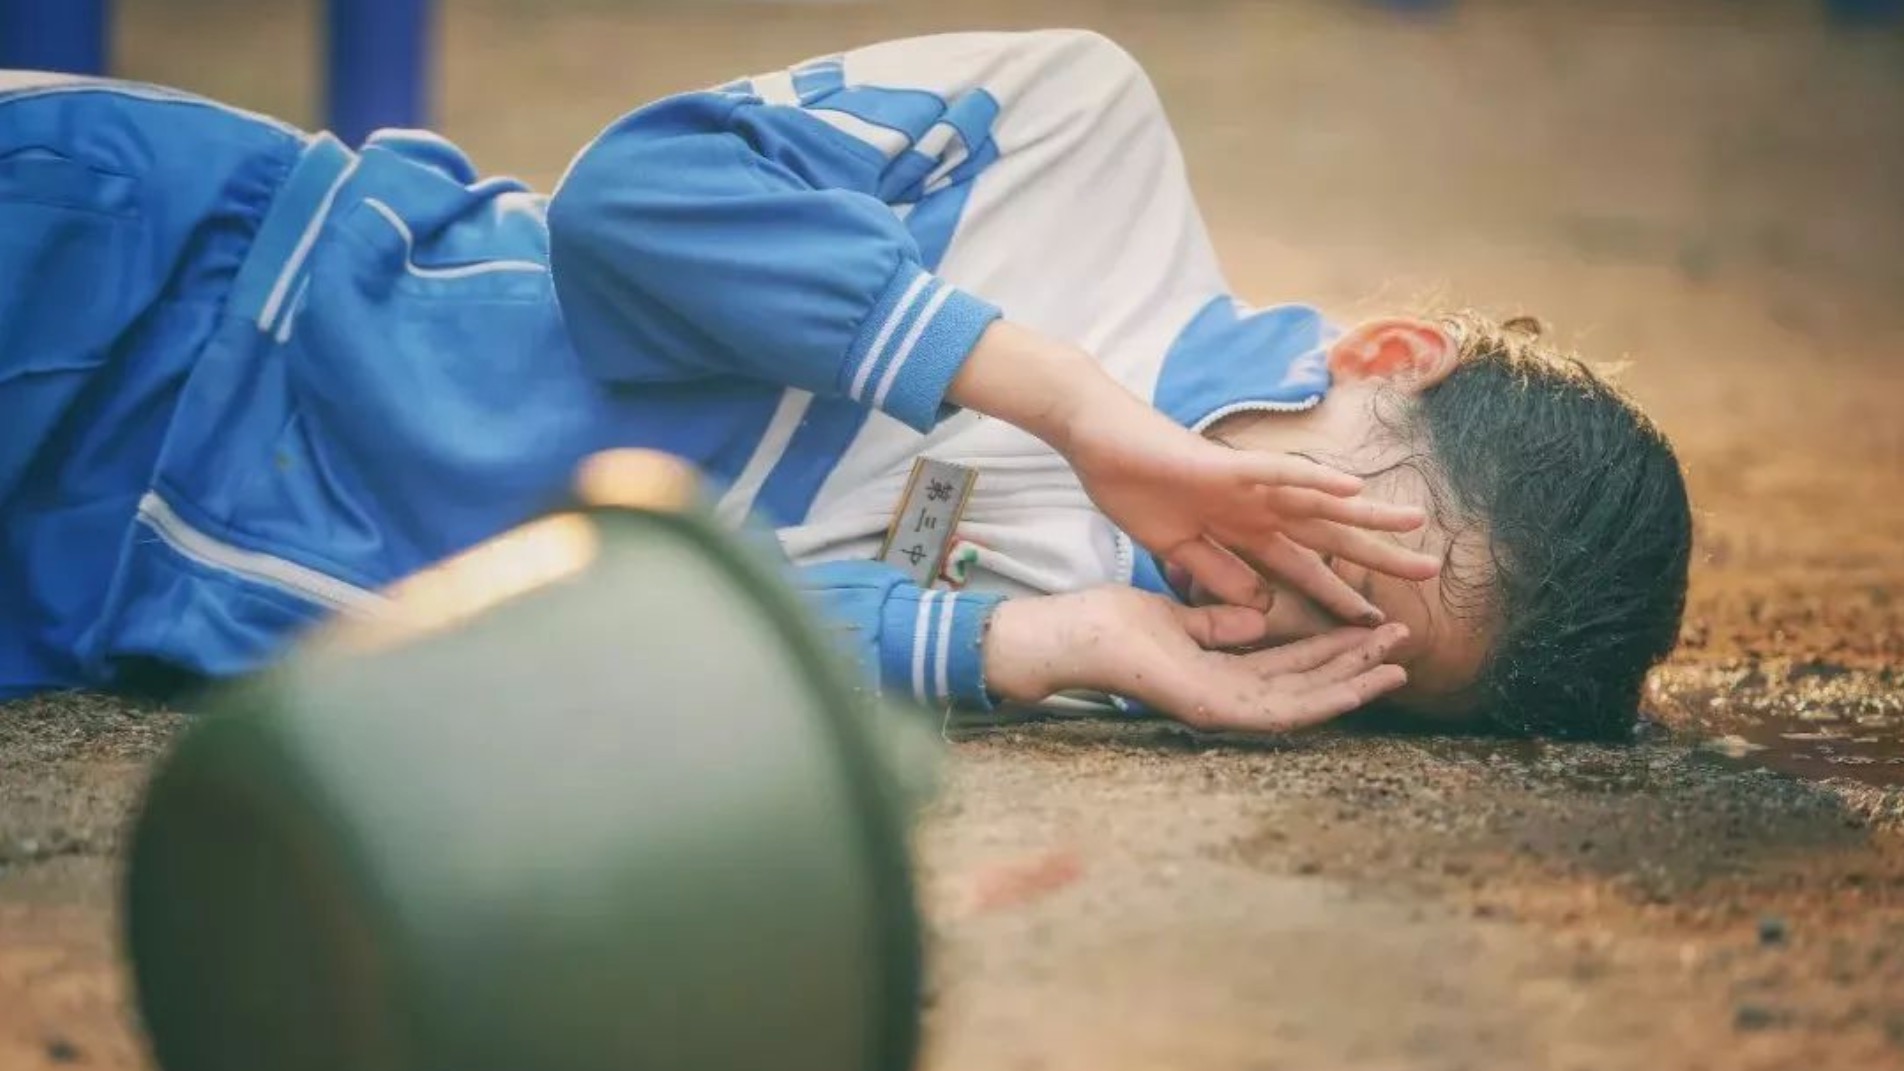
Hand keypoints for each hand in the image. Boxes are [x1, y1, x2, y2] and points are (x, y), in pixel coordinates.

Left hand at [984, 588, 1410, 733]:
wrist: (1075, 634)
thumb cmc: (1114, 626)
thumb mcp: (1181, 620)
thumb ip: (1219, 624)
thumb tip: (1258, 618)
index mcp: (1221, 673)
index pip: (1290, 666)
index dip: (1333, 650)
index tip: (1370, 630)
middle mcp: (1228, 695)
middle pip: (1307, 684)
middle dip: (1357, 664)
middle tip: (1403, 643)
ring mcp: (1223, 708)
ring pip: (1305, 702)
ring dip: (1353, 685)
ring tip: (1398, 666)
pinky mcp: (1214, 710)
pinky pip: (1281, 712)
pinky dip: (1324, 699)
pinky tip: (1359, 685)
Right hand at [1060, 390, 1439, 619]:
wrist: (1094, 440)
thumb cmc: (1130, 485)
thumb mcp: (1176, 550)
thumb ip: (1217, 573)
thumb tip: (1259, 603)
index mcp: (1241, 529)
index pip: (1301, 567)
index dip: (1336, 593)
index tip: (1372, 621)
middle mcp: (1255, 506)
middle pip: (1327, 535)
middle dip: (1376, 555)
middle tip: (1430, 572)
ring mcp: (1244, 484)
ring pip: (1319, 499)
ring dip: (1367, 511)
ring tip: (1416, 522)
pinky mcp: (1225, 466)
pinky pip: (1278, 472)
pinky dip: (1314, 480)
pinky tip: (1352, 487)